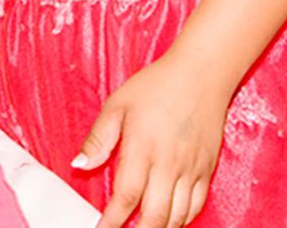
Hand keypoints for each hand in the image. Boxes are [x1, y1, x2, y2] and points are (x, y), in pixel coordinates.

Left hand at [75, 52, 227, 227]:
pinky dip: (182, 220)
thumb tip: (79, 164)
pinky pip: (196, 205)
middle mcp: (169, 164)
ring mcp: (191, 169)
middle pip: (154, 216)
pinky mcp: (207, 169)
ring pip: (177, 217)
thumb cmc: (157, 85)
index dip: (112, 220)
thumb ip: (98, 138)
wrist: (201, 73)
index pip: (126, 196)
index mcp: (143, 148)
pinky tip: (169, 221)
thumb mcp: (118, 104)